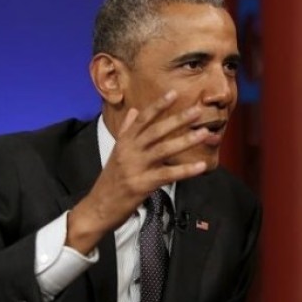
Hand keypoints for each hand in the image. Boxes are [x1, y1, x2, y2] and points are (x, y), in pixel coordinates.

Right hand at [67, 90, 209, 252]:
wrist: (97, 208)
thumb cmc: (110, 180)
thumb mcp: (116, 152)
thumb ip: (127, 131)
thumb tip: (135, 110)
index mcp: (124, 142)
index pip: (142, 119)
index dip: (158, 105)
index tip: (173, 93)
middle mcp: (129, 151)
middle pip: (156, 130)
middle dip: (178, 119)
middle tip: (197, 110)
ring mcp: (135, 167)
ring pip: (164, 150)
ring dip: (186, 140)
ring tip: (205, 133)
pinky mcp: (141, 185)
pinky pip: (168, 175)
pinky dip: (186, 170)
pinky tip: (201, 166)